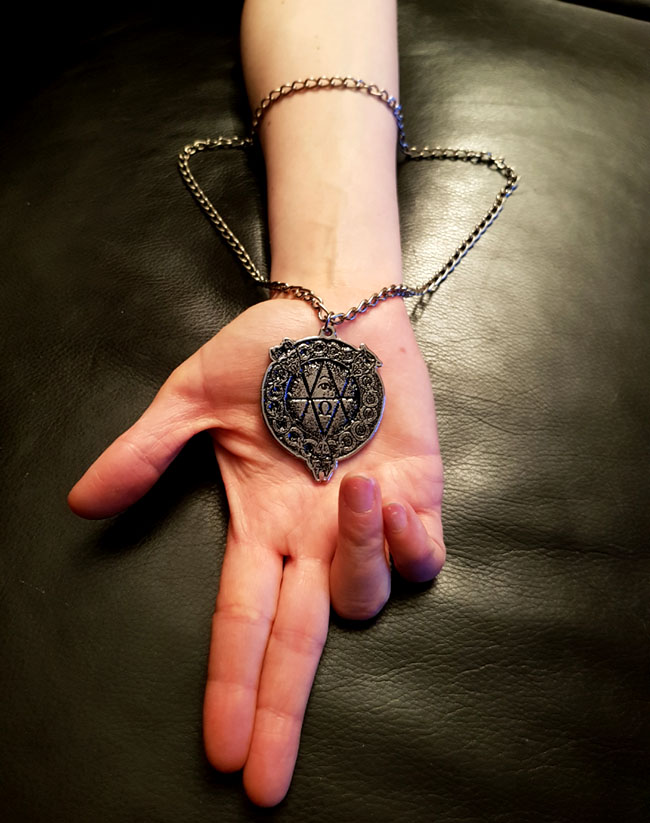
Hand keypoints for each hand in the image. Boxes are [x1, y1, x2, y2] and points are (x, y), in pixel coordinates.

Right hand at [67, 294, 444, 805]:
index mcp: (261, 524)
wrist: (337, 309)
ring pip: (364, 596)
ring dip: (359, 558)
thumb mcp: (194, 399)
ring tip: (350, 487)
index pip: (242, 621)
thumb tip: (81, 503)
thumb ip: (146, 453)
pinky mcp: (418, 497)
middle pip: (298, 644)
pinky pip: (423, 557)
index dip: (231, 684)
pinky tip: (386, 500)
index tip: (222, 749)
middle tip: (264, 780)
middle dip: (281, 711)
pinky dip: (408, 546)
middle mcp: (312, 539)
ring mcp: (366, 523)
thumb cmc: (269, 350)